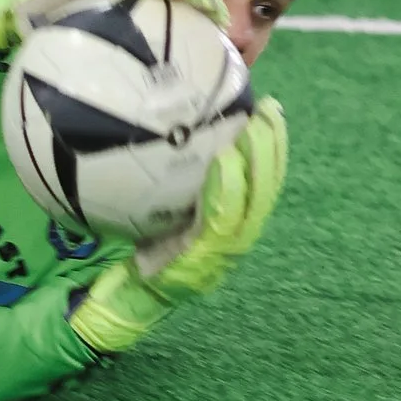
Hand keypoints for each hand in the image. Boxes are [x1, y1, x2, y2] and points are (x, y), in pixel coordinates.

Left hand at [69, 103, 288, 357]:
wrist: (128, 293)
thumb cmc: (145, 245)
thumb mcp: (166, 203)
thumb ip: (179, 172)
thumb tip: (174, 120)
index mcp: (231, 222)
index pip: (262, 180)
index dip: (272, 145)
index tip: (269, 108)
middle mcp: (234, 237)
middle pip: (264, 190)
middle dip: (271, 149)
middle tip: (267, 111)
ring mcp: (220, 252)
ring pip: (250, 205)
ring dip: (256, 165)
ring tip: (251, 130)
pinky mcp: (200, 261)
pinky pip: (219, 221)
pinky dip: (226, 191)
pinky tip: (223, 161)